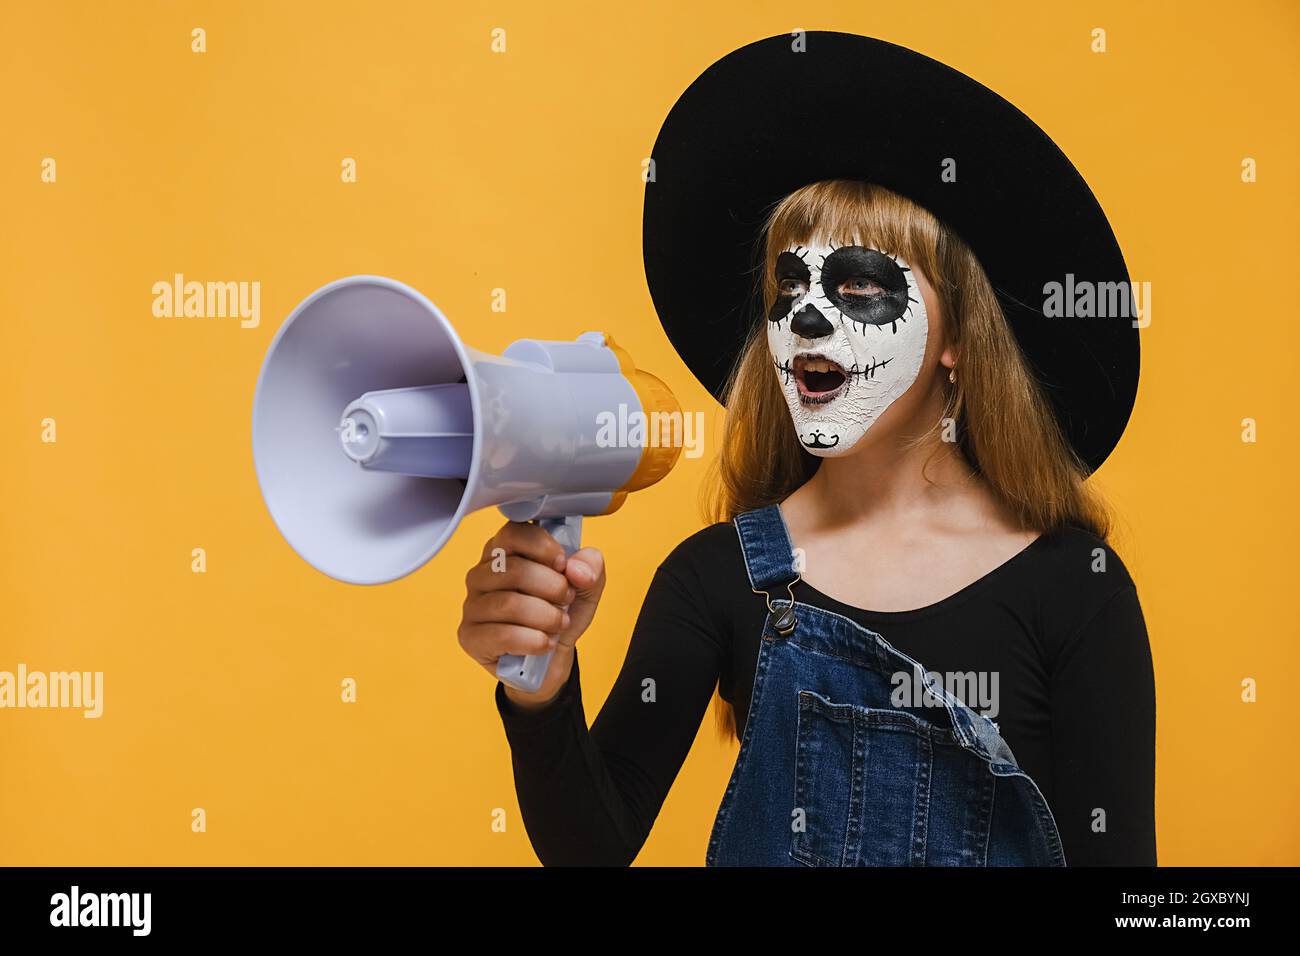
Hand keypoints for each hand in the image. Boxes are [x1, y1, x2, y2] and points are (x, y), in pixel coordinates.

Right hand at [457, 520, 606, 708]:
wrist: (550, 658)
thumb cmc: (559, 613)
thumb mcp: (585, 586)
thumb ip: (590, 566)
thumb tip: (577, 569)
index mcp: (505, 551)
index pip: (513, 532)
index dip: (543, 547)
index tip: (563, 565)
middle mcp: (481, 573)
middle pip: (513, 570)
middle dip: (552, 587)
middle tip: (567, 600)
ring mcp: (472, 605)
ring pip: (509, 604)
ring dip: (546, 616)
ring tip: (560, 623)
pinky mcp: (469, 636)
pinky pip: (502, 635)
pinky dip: (533, 640)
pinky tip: (545, 643)